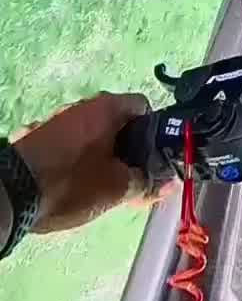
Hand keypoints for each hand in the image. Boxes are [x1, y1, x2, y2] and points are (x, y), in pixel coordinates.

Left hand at [14, 92, 150, 233]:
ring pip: (91, 134)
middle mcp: (81, 106)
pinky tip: (72, 184)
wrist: (11, 194)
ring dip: (102, 155)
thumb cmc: (72, 183)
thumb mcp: (116, 189)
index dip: (155, 133)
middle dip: (128, 149)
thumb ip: (145, 182)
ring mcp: (56, 120)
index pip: (144, 107)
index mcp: (106, 108)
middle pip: (117, 122)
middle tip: (131, 179)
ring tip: (102, 187)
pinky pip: (68, 144)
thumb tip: (167, 182)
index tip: (154, 159)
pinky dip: (77, 159)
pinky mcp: (36, 137)